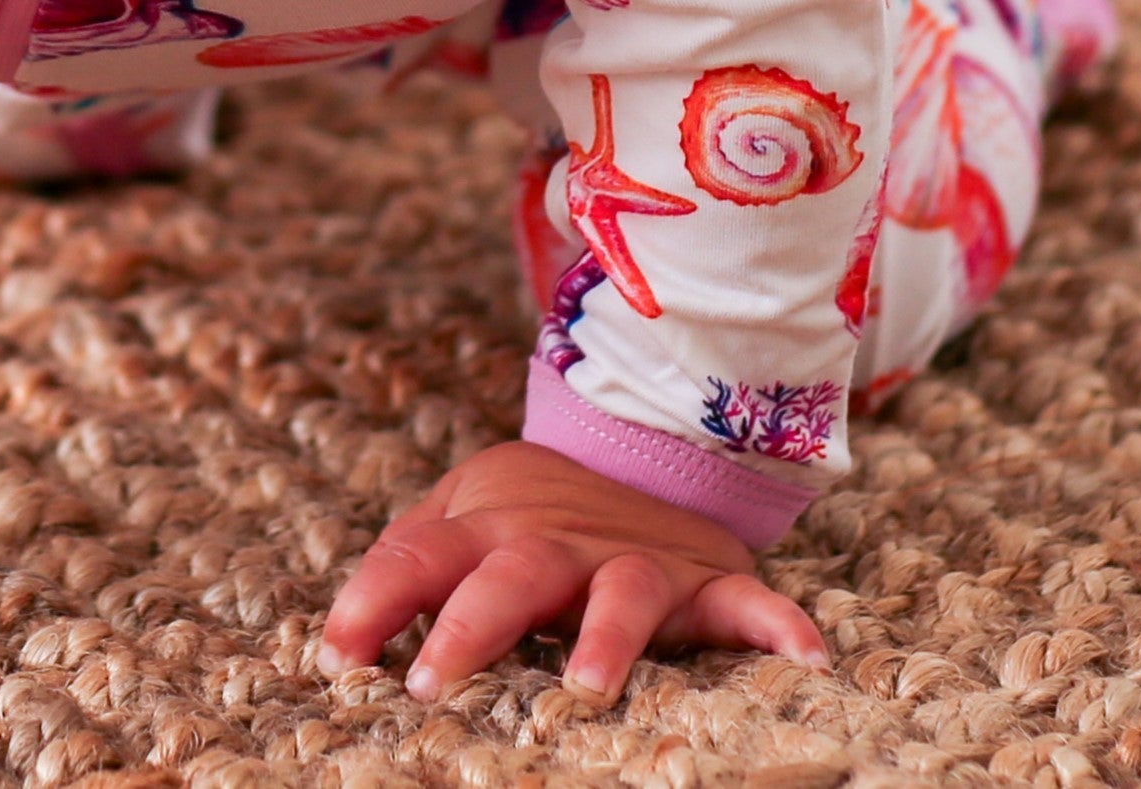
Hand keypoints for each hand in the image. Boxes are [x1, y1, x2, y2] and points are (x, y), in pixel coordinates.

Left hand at [318, 440, 824, 701]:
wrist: (641, 453)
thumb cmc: (528, 517)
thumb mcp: (459, 519)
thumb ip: (405, 566)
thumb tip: (335, 643)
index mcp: (487, 525)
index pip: (419, 554)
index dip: (375, 601)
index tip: (340, 657)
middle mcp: (557, 540)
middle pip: (511, 573)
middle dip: (471, 626)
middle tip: (431, 684)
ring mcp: (635, 558)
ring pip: (621, 589)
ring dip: (606, 637)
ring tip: (588, 688)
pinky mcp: (706, 580)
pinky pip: (746, 602)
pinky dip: (777, 627)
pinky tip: (805, 660)